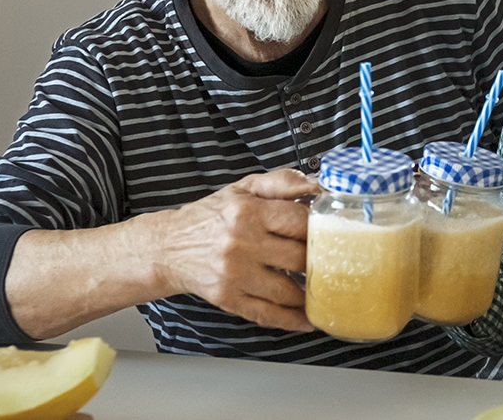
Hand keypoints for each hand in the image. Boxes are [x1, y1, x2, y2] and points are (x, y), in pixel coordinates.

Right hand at [141, 167, 320, 331]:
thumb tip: (317, 184)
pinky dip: (291, 320)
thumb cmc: (210, 217)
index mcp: (247, 212)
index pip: (300, 221)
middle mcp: (241, 243)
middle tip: (333, 262)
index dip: (322, 227)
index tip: (332, 232)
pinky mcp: (228, 298)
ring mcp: (234, 274)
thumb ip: (282, 182)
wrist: (168, 247)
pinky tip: (307, 318)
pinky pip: (268, 314)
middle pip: (299, 258)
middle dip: (320, 261)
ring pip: (288, 291)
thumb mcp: (243, 189)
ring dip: (311, 294)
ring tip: (324, 290)